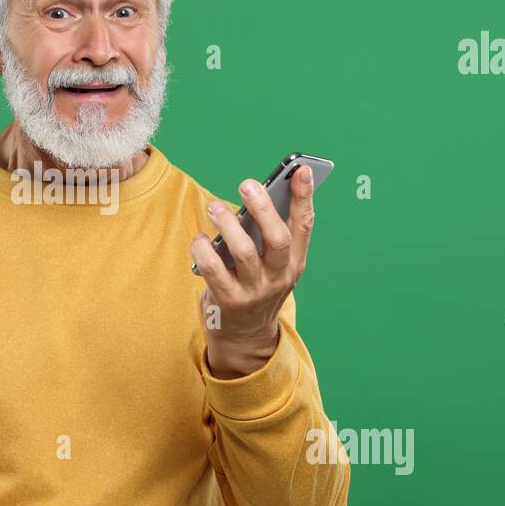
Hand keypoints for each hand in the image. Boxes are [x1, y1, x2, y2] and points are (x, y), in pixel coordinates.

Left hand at [190, 164, 316, 377]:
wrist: (246, 336)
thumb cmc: (256, 286)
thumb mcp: (272, 265)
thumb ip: (267, 235)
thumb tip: (254, 196)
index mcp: (295, 262)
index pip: (304, 225)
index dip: (304, 196)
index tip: (301, 169)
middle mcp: (279, 277)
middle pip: (276, 238)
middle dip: (262, 208)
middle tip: (246, 184)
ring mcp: (255, 291)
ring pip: (243, 252)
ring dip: (227, 224)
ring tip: (215, 207)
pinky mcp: (229, 301)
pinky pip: (213, 270)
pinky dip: (203, 249)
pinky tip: (199, 239)